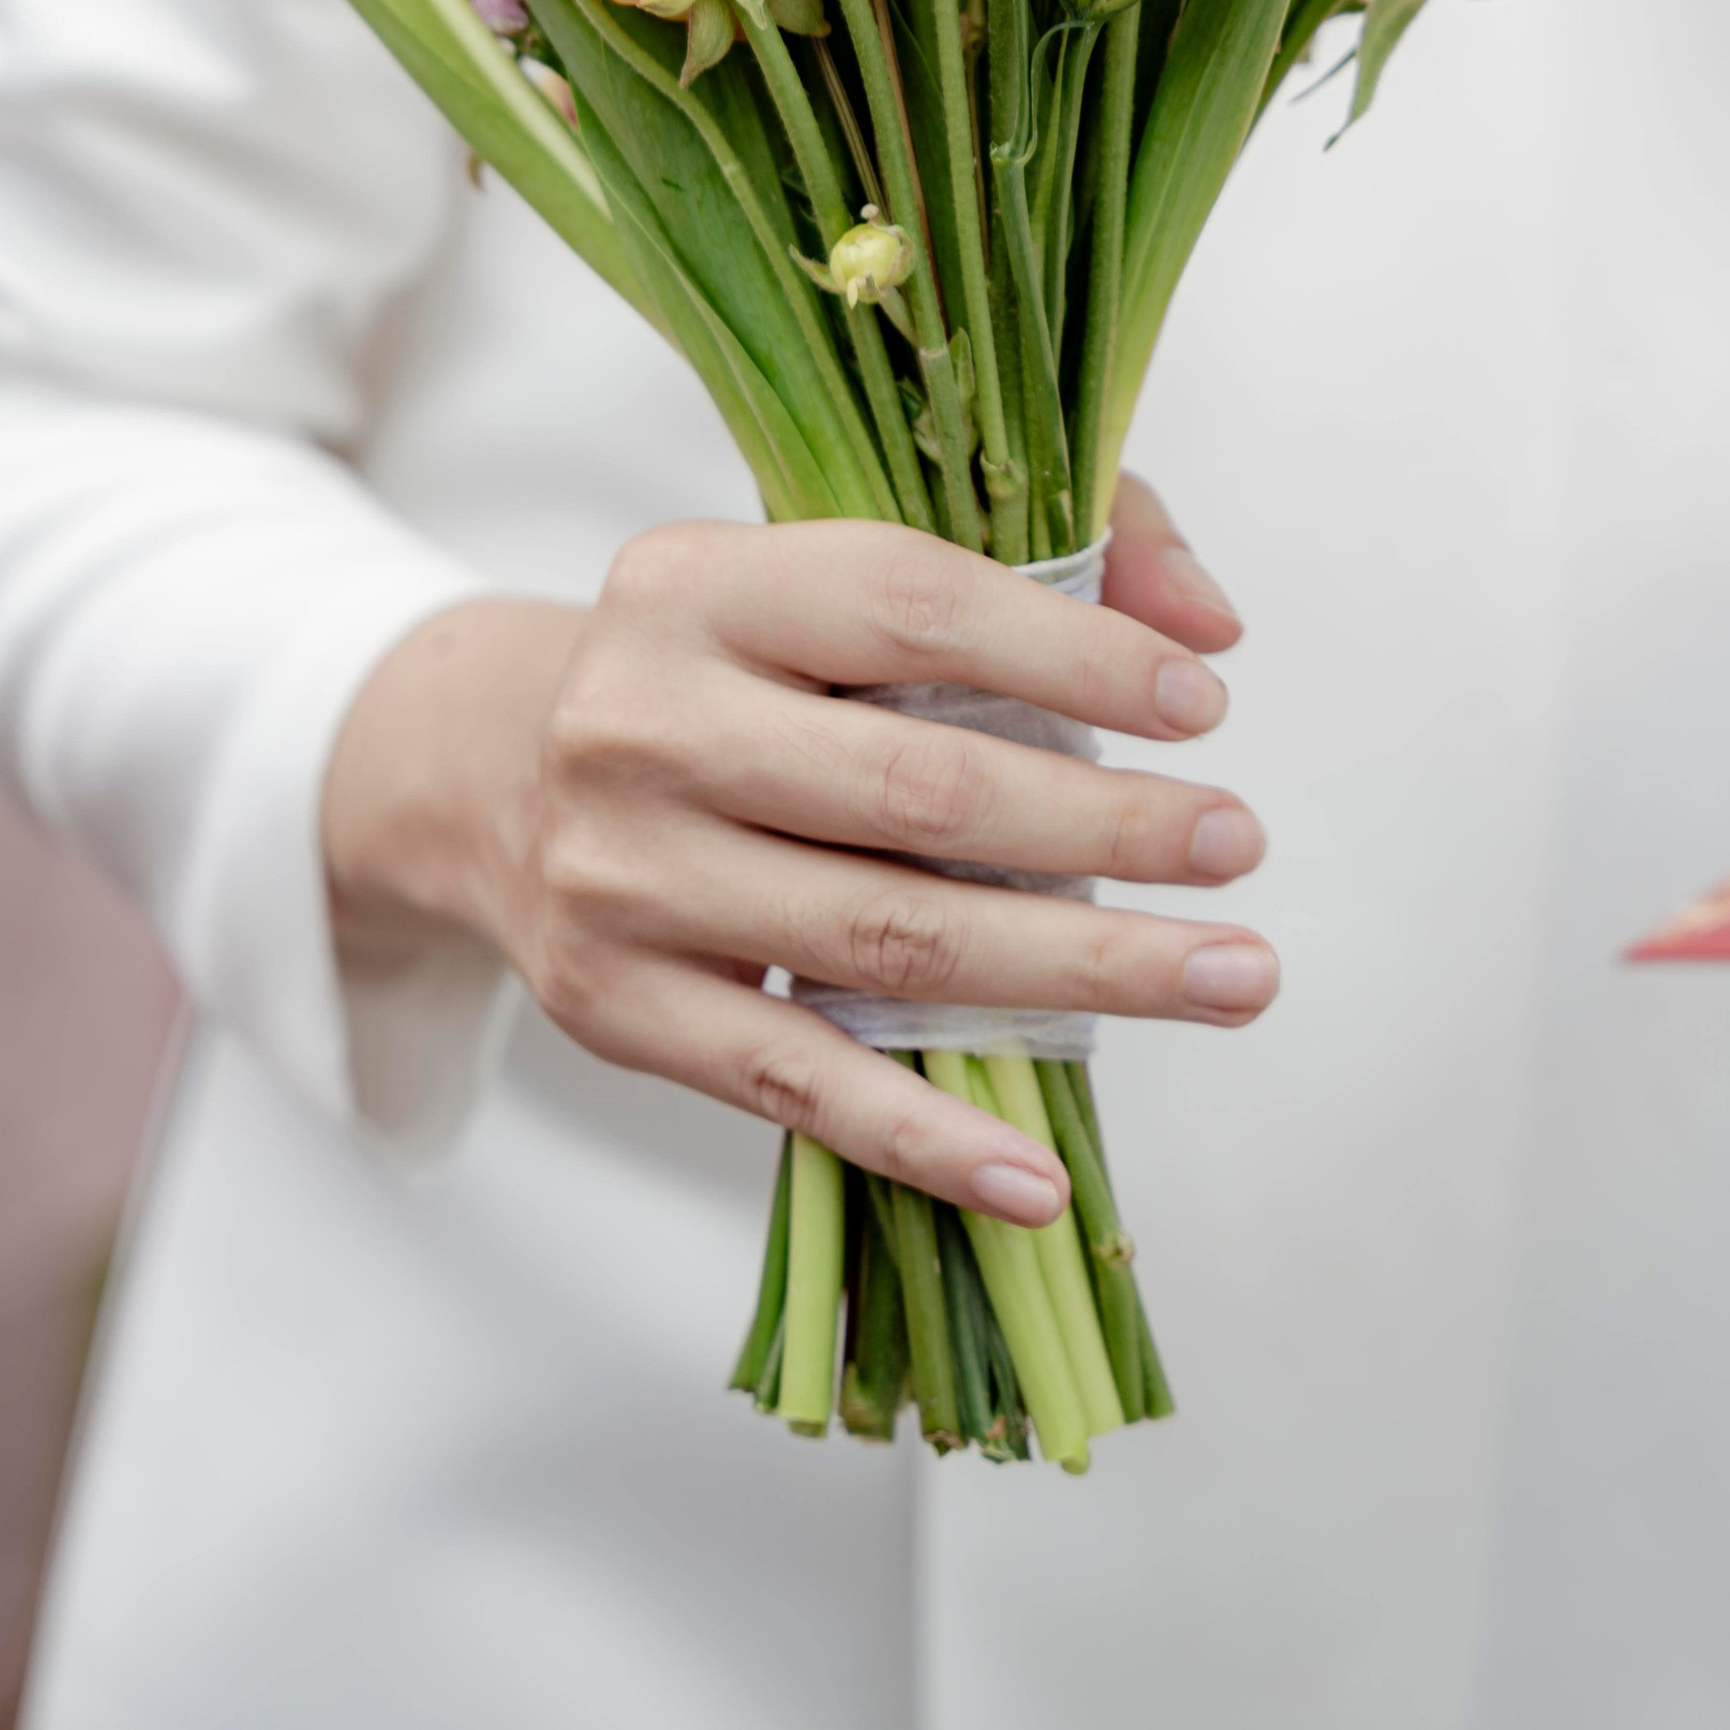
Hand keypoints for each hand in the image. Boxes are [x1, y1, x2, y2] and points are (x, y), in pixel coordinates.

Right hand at [323, 476, 1270, 1222]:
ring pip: (883, 945)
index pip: (912, 608)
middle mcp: (644, 723)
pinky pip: (797, 1089)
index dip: (1071, 657)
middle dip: (1104, 829)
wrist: (489, 772)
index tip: (1204, 707)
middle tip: (1240, 844)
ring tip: (1229, 977)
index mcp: (704, 583)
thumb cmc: (731, 662)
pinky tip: (1044, 1176)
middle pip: (914, 793)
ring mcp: (623, 878)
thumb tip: (1210, 628)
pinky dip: (927, 1138)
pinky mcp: (617, 1011)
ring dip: (1078, 972)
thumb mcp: (839, 567)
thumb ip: (1048, 553)